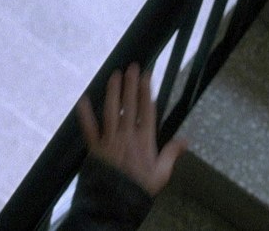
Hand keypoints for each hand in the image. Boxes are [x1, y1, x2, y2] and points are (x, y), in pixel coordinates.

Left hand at [76, 62, 187, 195]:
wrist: (115, 202)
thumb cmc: (140, 188)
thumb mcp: (161, 174)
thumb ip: (171, 154)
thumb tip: (186, 140)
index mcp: (144, 140)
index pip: (146, 109)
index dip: (146, 90)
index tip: (146, 75)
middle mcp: (127, 135)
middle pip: (129, 105)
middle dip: (130, 84)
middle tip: (132, 66)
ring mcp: (109, 139)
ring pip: (111, 111)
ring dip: (113, 92)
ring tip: (114, 75)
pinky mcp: (95, 147)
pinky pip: (89, 128)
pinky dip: (85, 114)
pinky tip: (82, 100)